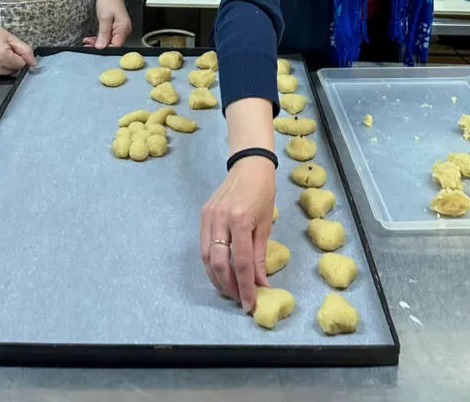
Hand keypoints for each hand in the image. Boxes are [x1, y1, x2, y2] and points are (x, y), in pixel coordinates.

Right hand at [0, 18, 36, 79]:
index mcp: (3, 57)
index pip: (21, 65)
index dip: (18, 56)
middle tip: (2, 50)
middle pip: (13, 71)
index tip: (11, 49)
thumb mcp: (9, 37)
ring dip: (3, 66)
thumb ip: (24, 50)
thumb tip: (34, 64)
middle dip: (11, 62)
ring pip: (4, 74)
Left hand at [83, 0, 131, 48]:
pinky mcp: (115, 29)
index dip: (105, 49)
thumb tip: (101, 46)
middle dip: (99, 46)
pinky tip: (92, 39)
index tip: (93, 49)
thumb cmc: (109, 0)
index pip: (116, 46)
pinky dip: (100, 38)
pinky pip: (108, 37)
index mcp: (123, 28)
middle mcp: (124, 31)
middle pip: (112, 45)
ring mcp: (120, 30)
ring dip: (98, 42)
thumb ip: (103, 33)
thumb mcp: (104, 17)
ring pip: (109, 41)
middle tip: (87, 45)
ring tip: (87, 42)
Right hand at [200, 156, 275, 312]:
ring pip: (206, 257)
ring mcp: (208, 216)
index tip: (250, 304)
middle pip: (218, 263)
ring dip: (217, 278)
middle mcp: (220, 219)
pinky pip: (203, 245)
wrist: (249, 165)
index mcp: (239, 220)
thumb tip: (260, 284)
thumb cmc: (263, 192)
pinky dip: (210, 263)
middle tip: (240, 300)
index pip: (240, 262)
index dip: (245, 287)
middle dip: (228, 286)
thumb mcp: (266, 224)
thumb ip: (260, 256)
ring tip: (230, 290)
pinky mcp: (203, 215)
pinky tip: (220, 272)